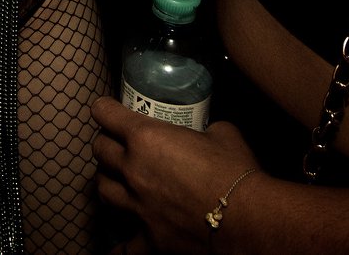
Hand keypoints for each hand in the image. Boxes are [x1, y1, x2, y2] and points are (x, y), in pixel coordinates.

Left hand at [92, 98, 263, 254]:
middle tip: (116, 142)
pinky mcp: (149, 238)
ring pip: (103, 189)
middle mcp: (133, 170)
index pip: (106, 115)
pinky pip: (123, 247)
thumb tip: (207, 133)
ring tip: (116, 179)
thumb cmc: (235, 171)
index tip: (104, 109)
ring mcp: (137, 206)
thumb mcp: (222, 133)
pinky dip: (118, 247)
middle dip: (106, 143)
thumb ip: (205, 129)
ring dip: (108, 180)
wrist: (247, 218)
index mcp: (146, 138)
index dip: (103, 109)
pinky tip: (115, 248)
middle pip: (100, 151)